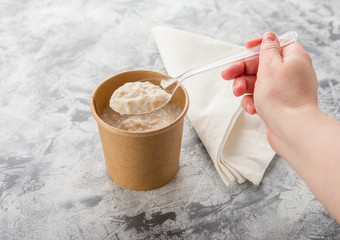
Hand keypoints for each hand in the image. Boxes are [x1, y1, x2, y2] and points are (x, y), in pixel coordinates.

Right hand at [221, 32, 317, 150]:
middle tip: (227, 75)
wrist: (291, 129)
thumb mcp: (270, 66)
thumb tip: (269, 37)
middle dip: (242, 71)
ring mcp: (284, 90)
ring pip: (257, 83)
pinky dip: (253, 101)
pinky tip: (252, 108)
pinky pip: (260, 98)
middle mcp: (290, 73)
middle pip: (261, 65)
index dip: (259, 46)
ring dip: (244, 87)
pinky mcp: (277, 105)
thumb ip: (268, 49)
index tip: (245, 48)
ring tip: (238, 93)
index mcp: (294, 58)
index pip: (275, 45)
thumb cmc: (283, 97)